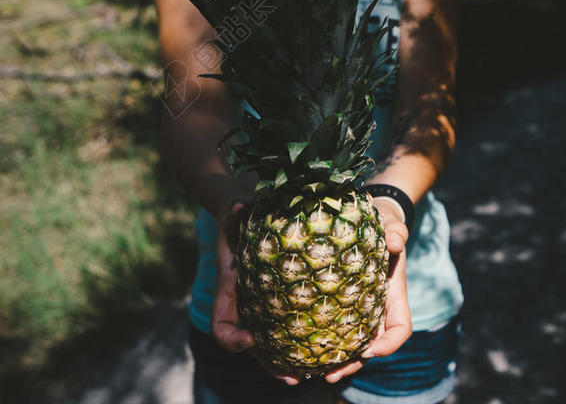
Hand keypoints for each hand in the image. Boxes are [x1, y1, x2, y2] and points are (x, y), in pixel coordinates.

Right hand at [210, 199, 301, 384]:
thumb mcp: (234, 208)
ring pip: (271, 342)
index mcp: (230, 287)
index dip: (232, 337)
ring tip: (310, 374)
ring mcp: (260, 302)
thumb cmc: (237, 211)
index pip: (221, 323)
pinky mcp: (280, 295)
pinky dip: (302, 338)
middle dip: (269, 363)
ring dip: (287, 360)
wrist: (241, 209)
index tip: (250, 339)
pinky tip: (326, 345)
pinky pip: (288, 323)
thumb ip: (235, 208)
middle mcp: (244, 301)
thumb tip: (240, 205)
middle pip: (251, 346)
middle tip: (292, 378)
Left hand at [324, 199, 411, 383]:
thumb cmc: (383, 225)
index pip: (399, 329)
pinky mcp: (338, 305)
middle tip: (330, 375)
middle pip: (371, 347)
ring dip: (334, 360)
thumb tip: (396, 240)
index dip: (389, 344)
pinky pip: (332, 329)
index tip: (371, 348)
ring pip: (350, 344)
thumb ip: (397, 230)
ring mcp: (358, 310)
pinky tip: (298, 349)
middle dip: (352, 363)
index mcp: (393, 296)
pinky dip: (319, 342)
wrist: (370, 221)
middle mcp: (377, 309)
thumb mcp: (392, 224)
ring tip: (310, 372)